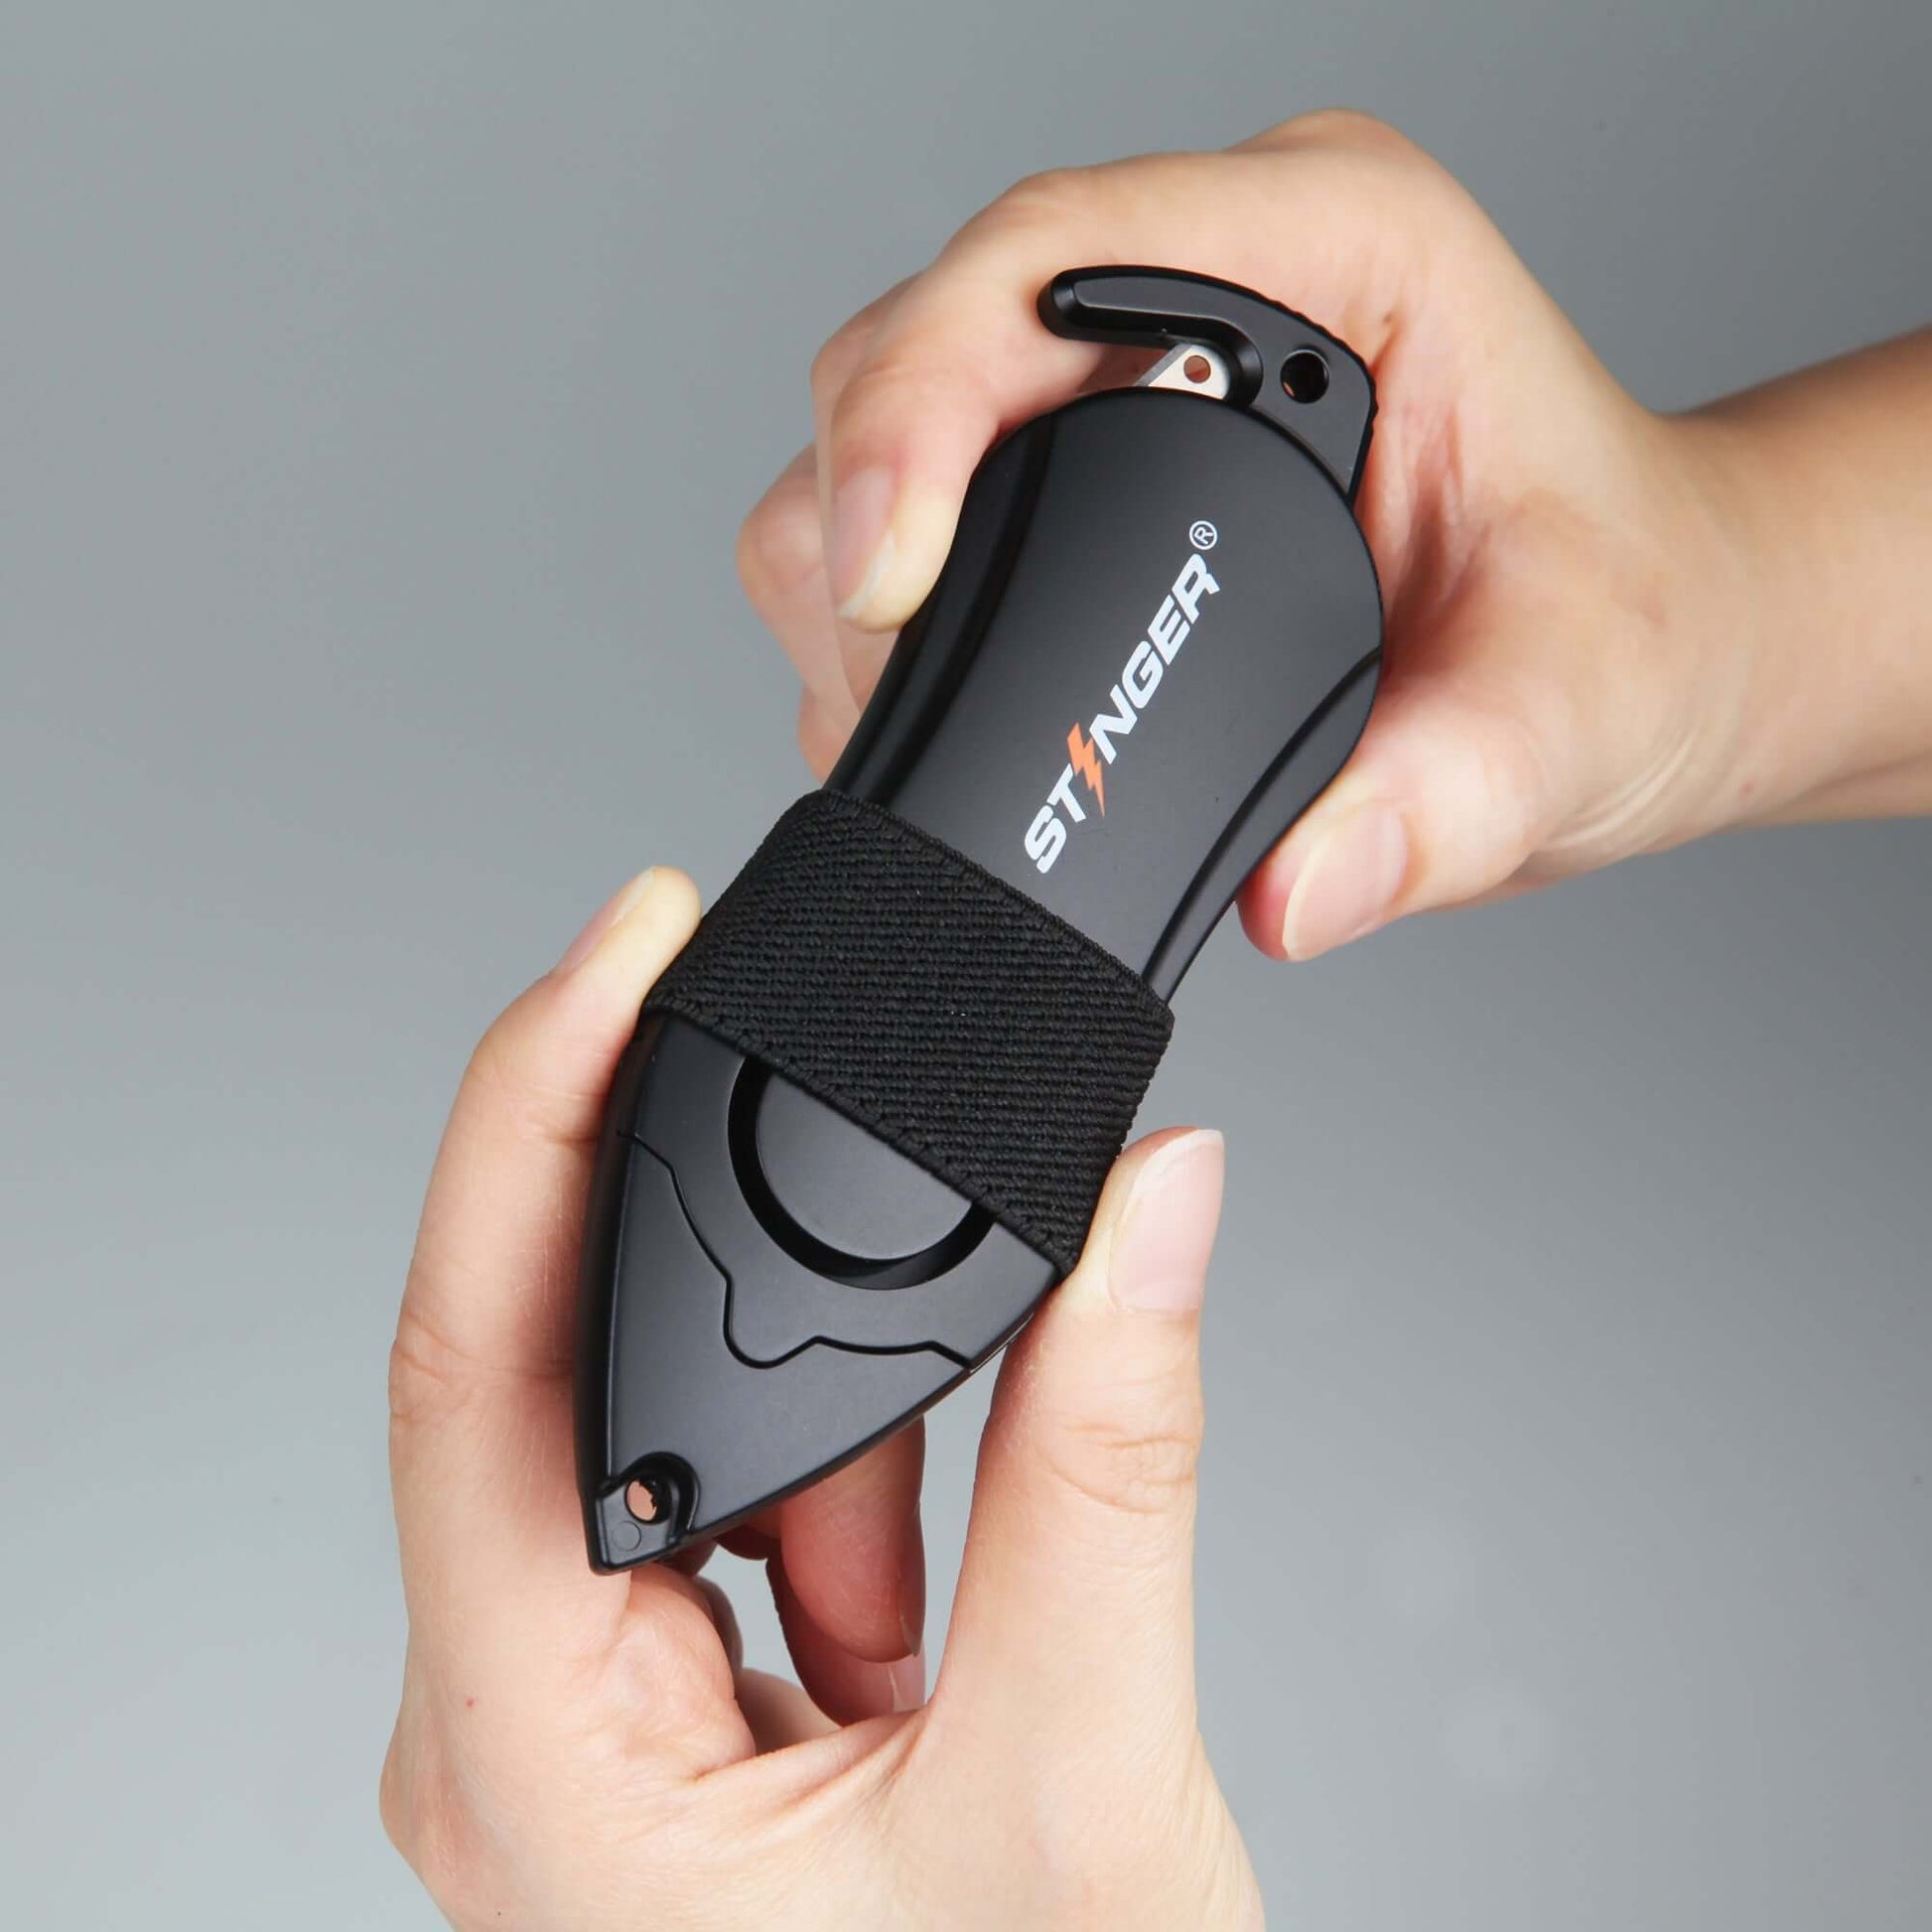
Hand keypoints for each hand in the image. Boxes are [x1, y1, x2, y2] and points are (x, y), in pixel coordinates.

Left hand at [382, 870, 1259, 1929]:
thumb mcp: (1088, 1786)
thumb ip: (1114, 1462)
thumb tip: (1149, 1212)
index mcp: (532, 1756)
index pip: (475, 1346)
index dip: (533, 1099)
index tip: (624, 933)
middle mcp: (512, 1727)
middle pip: (574, 1374)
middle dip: (748, 1284)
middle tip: (891, 1239)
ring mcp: (577, 1727)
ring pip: (678, 1450)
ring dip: (833, 1448)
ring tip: (945, 1600)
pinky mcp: (656, 1726)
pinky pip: (728, 1526)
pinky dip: (846, 1505)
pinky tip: (919, 1596)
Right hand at [737, 111, 1931, 961]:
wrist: (1644, 653)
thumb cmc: (1626, 627)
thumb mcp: (1567, 716)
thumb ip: (1440, 804)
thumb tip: (1291, 893)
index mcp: (1336, 255)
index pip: (1050, 257)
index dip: (919, 402)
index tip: (882, 575)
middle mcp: (1213, 289)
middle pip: (929, 334)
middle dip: (869, 507)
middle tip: (893, 680)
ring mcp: (1137, 371)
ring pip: (894, 417)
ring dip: (863, 565)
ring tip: (925, 704)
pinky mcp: (1093, 460)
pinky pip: (925, 505)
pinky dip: (894, 613)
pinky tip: (949, 700)